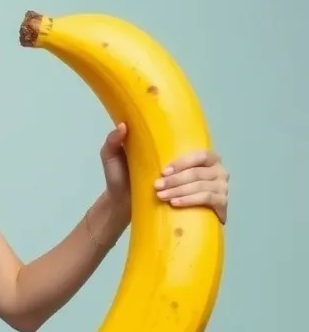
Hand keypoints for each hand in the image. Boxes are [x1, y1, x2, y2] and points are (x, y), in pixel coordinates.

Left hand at [98, 123, 229, 225]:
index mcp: (195, 154)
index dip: (184, 163)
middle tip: (158, 187)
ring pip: (205, 187)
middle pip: (202, 172)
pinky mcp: (218, 205)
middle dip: (179, 181)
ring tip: (162, 197)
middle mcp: (212, 169)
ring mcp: (218, 187)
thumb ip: (114, 140)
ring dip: (183, 192)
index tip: (163, 171)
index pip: (201, 155)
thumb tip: (122, 126)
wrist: (123, 204)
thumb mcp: (114, 157)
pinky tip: (176, 203)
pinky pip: (212, 200)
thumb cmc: (124, 177)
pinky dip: (194, 201)